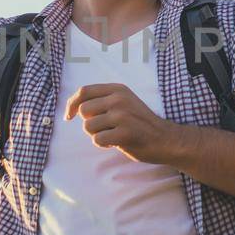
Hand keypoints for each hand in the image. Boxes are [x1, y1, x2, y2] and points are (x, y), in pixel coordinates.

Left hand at [64, 82, 187, 164]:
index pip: (83, 91)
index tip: (69, 116)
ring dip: (97, 135)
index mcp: (118, 89)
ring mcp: (122, 115)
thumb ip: (102, 100)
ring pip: (88, 127)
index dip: (72, 104)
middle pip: (84, 111)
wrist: (165, 139)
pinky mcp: (125, 133)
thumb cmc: (140, 123)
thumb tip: (73, 106)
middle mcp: (119, 99)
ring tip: (113, 135)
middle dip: (90, 123)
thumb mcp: (124, 102)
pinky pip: (97, 140)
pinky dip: (103, 144)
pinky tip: (116, 142)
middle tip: (105, 128)